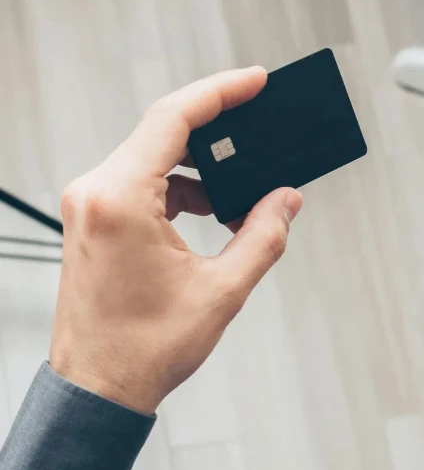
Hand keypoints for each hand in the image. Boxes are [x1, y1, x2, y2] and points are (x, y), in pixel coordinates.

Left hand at [50, 67, 303, 413]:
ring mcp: (89, 206)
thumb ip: (262, 236)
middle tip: (264, 133)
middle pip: (163, 133)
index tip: (257, 81)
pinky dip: (183, 192)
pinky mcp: (94, 221)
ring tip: (245, 200)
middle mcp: (95, 192)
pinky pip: (144, 185)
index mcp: (120, 199)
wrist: (98, 388)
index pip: (173, 118)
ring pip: (156, 160)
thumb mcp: (222, 291)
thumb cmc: (145, 347)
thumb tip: (287, 200)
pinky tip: (215, 216)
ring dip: (204, 172)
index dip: (221, 92)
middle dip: (220, 133)